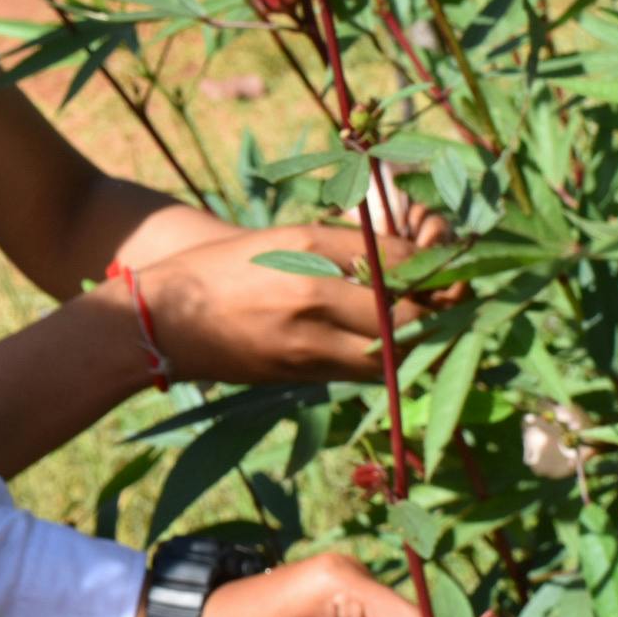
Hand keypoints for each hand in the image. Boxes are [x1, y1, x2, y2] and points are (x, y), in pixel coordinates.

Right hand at [135, 222, 447, 385]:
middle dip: (437, 312)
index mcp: (310, 258)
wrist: (166, 318)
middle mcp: (313, 303)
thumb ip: (349, 248)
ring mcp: (306, 347)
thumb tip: (412, 261)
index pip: (398, 267)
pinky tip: (387, 345)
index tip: (451, 266)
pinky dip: (383, 359)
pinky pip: (360, 371)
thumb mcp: (289, 239)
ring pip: (389, 355)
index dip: (436, 270)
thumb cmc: (228, 266)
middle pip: (405, 319)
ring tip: (425, 324)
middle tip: (450, 300)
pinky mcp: (300, 377)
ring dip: (415, 342)